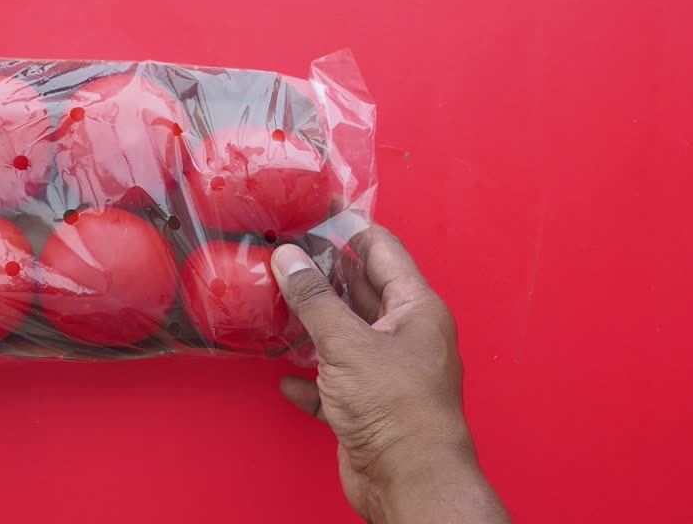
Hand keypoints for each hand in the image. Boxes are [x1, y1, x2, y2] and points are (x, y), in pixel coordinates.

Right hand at [272, 227, 508, 523]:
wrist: (409, 481)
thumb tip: (289, 259)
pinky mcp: (369, 406)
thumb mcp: (347, 342)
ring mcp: (387, 372)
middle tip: (286, 255)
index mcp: (416, 309)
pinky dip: (311, 378)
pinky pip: (334, 383)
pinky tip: (287, 376)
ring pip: (345, 336)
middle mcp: (406, 336)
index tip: (317, 211)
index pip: (382, 252)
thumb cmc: (398, 410)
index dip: (350, 229)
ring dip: (313, 325)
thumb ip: (314, 299)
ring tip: (276, 304)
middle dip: (324, 275)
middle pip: (362, 292)